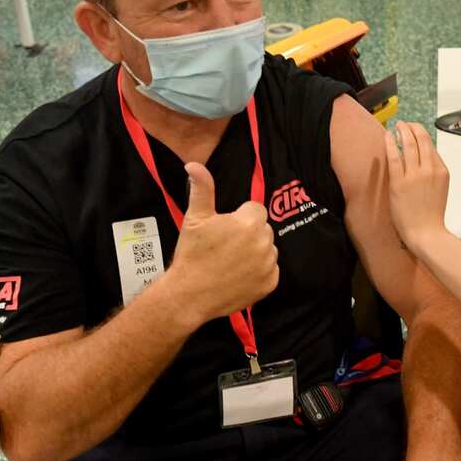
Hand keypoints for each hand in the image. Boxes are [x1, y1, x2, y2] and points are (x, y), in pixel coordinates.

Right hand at [166, 162, 278, 326]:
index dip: (239, 217)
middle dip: (249, 233)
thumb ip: (202, 188)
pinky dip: (259, 272)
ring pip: (268, 249)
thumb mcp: (195, 218)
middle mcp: (264, 242)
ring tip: (231, 261)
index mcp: (249, 222)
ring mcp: (269, 265)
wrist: (189, 295)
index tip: (225, 229)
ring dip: (255, 251)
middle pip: (263, 229)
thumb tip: (194, 164)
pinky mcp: (270, 283)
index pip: (255, 209)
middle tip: (226, 246)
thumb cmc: (192, 254)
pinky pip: (271, 270)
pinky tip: (239, 275)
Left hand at [384, 122, 449, 253]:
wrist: (426, 233)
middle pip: (421, 140)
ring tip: (397, 125)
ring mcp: (414, 175)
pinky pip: (394, 157)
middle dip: (412, 127)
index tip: (414, 130)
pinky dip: (390, 143)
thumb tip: (424, 157)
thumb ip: (434, 172)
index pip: (431, 147)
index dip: (422, 135)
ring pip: (408, 144)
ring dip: (402, 131)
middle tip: (404, 123)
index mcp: (442, 170)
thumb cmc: (432, 214)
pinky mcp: (399, 182)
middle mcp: (430, 169)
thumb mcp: (441, 188)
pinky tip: (387, 136)